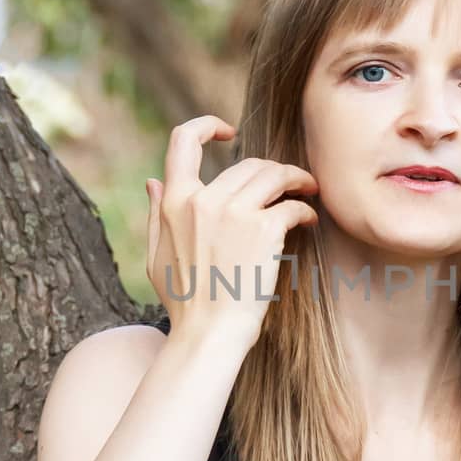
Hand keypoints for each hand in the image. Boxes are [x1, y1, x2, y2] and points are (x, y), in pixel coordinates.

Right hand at [146, 115, 319, 347]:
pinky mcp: (265, 229)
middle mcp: (203, 199)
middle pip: (248, 163)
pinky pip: (292, 204)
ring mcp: (235, 212)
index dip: (207, 126)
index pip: (183, 140)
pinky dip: (305, 209)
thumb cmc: (184, 303)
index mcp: (174, 202)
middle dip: (272, 171)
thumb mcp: (158, 256)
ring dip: (295, 180)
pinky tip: (308, 222)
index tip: (229, 131)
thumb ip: (156, 214)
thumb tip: (153, 180)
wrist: (209, 335)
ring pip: (274, 175)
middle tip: (289, 184)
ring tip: (306, 192)